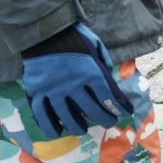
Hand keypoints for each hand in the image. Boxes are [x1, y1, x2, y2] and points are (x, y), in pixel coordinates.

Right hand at [20, 24, 133, 138]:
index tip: (125, 113)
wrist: (43, 30)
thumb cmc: (73, 36)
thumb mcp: (95, 44)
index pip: (108, 96)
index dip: (119, 107)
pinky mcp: (37, 91)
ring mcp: (53, 89)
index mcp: (90, 71)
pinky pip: (42, 114)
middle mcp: (73, 84)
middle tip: (109, 123)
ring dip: (78, 126)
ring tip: (83, 129)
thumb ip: (104, 63)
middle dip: (104, 118)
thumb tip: (110, 81)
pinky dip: (49, 126)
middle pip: (91, 109)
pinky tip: (57, 132)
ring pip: (68, 116)